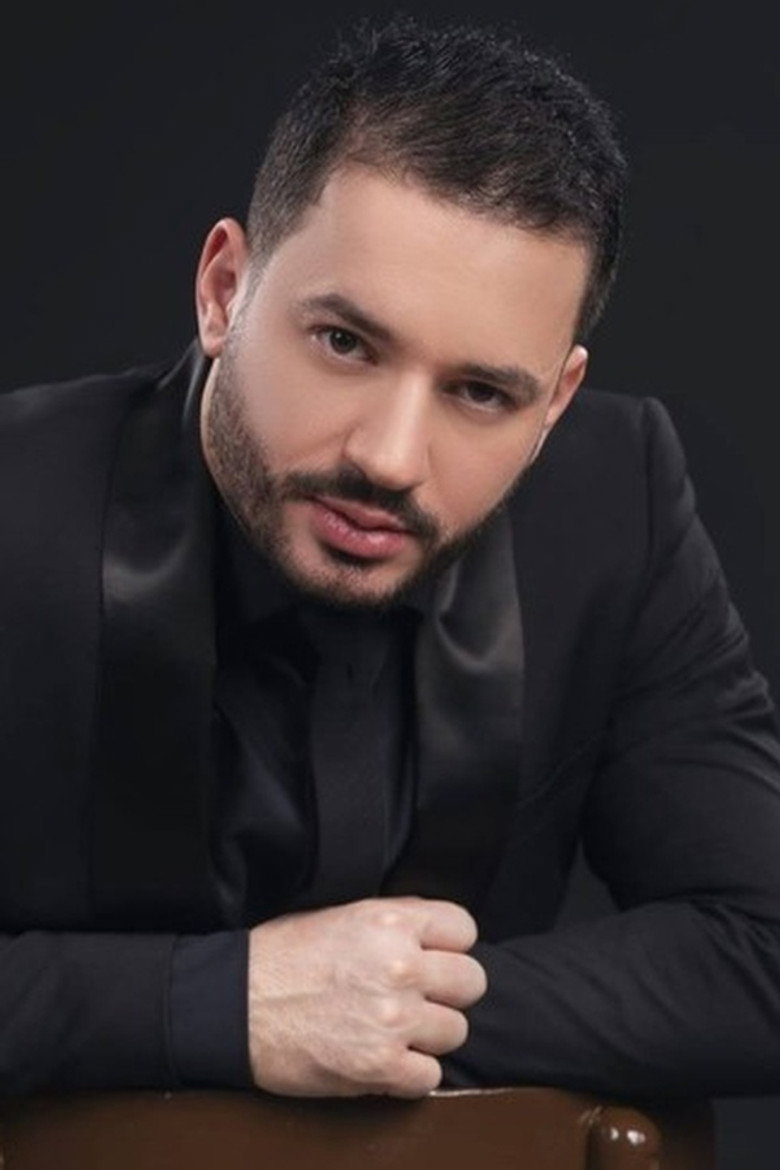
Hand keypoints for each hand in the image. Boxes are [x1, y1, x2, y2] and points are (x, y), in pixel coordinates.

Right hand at [247, 895, 486, 1097]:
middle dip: (447, 991)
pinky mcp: (380, 1066)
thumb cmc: (283, 956)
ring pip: (456, 1031)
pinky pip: (431, 1076)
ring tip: (395, 1029)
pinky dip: (411, 1073)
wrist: (236, 1005)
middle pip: (471, 981)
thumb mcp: (343, 915)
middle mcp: (400, 966)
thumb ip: (396, 921)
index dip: (450, 945)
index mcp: (390, 922)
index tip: (433, 956)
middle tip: (418, 996)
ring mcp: (393, 1018)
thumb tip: (437, 934)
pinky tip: (385, 1058)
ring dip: (430, 1034)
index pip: (464, 929)